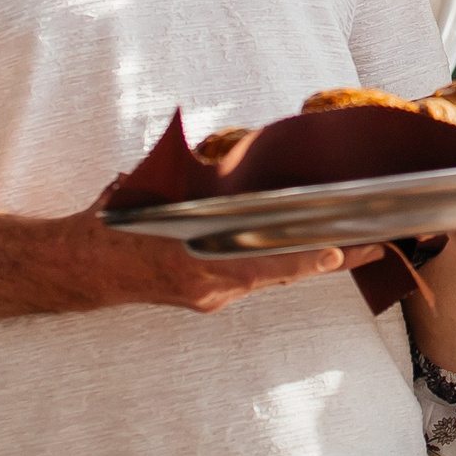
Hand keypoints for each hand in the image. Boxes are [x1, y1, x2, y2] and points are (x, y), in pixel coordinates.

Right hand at [69, 193, 384, 313]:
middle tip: (371, 248)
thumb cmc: (115, 224)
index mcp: (193, 264)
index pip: (258, 263)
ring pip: (269, 277)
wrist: (84, 268)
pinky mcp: (208, 298)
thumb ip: (181, 177)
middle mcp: (208, 286)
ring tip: (353, 249)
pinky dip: (278, 265)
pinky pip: (253, 279)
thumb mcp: (148, 192)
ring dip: (306, 262)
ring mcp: (210, 296)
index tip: (334, 253)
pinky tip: (305, 252)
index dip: (298, 260)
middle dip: (323, 259)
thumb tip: (207, 157)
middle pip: (277, 273)